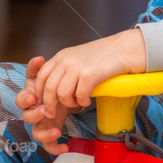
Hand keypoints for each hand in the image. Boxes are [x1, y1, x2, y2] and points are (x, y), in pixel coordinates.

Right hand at [16, 56, 67, 155]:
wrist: (65, 96)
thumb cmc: (52, 87)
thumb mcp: (46, 75)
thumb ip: (40, 68)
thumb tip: (38, 59)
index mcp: (31, 98)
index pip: (21, 99)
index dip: (24, 98)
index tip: (32, 95)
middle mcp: (33, 112)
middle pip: (26, 117)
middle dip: (34, 114)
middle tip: (45, 110)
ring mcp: (41, 125)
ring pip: (36, 133)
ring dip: (45, 133)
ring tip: (56, 131)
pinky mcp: (49, 134)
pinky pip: (49, 145)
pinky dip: (56, 147)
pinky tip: (65, 145)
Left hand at [31, 29, 146, 125]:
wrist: (122, 49)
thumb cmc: (103, 56)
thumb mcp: (77, 58)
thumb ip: (64, 69)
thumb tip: (54, 90)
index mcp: (61, 56)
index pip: (40, 76)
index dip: (39, 92)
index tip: (43, 103)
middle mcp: (66, 60)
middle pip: (48, 88)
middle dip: (49, 105)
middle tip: (52, 113)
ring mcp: (76, 67)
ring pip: (62, 94)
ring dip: (69, 103)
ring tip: (77, 103)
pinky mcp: (89, 75)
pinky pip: (79, 96)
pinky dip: (82, 102)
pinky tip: (88, 100)